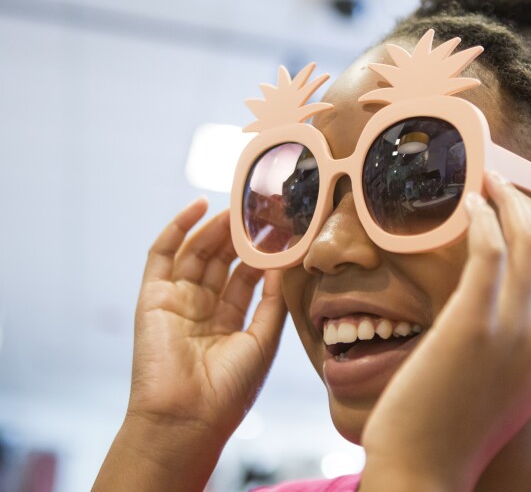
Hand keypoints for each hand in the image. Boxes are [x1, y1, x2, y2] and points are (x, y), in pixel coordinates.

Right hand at [128, 197, 286, 437]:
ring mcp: (176, 302)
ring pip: (197, 253)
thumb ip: (272, 301)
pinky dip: (178, 228)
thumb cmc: (230, 389)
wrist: (187, 419)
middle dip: (239, 235)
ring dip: (217, 228)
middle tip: (260, 208)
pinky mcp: (152, 297)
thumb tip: (284, 263)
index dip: (262, 253)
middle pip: (221, 261)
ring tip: (239, 205)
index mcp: (228, 324)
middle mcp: (201, 310)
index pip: (246, 278)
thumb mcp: (263, 341)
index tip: (283, 229)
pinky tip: (200, 207)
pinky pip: (162, 255)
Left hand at [360, 173, 530, 490]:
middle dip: (530, 207)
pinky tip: (468, 204)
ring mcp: (514, 331)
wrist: (424, 472)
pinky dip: (483, 218)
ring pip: (528, 241)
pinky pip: (491, 250)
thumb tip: (497, 307)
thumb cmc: (450, 432)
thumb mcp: (500, 391)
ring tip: (486, 182)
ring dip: (508, 200)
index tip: (521, 212)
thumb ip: (512, 349)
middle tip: (502, 184)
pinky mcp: (475, 323)